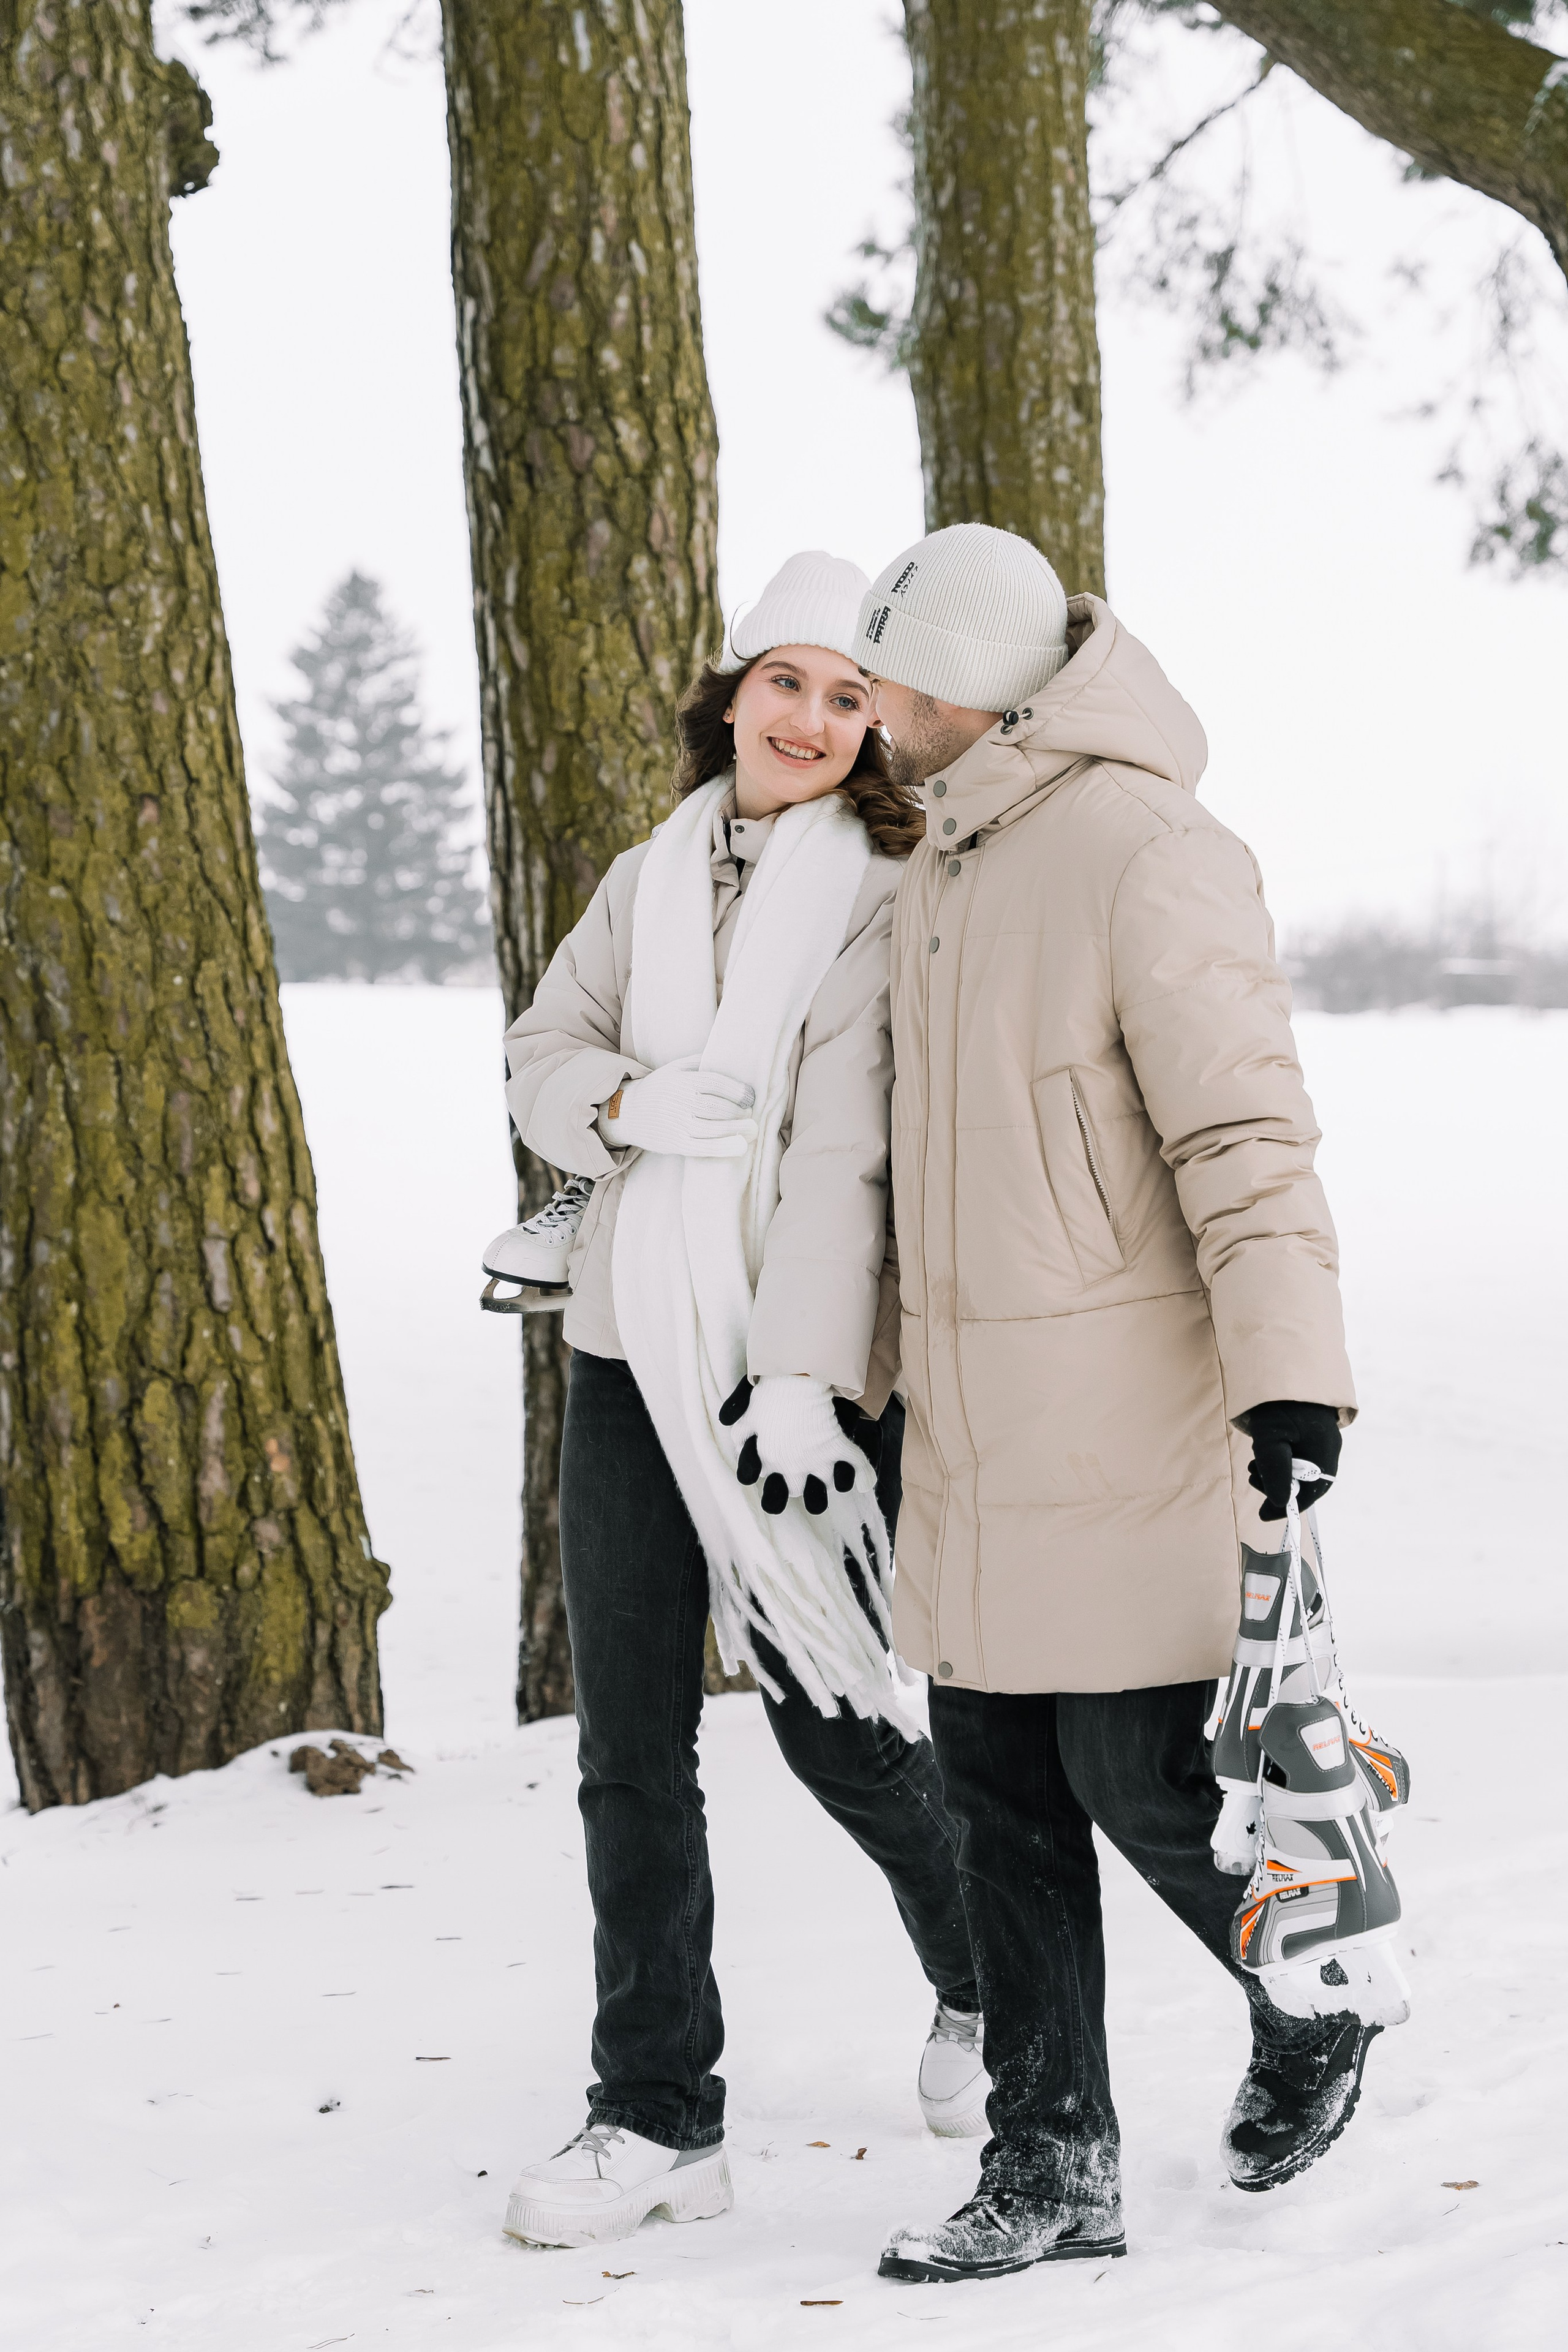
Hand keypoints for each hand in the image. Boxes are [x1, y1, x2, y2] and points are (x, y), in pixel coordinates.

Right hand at [599, 1059, 755, 1158]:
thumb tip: (725, 1054)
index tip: (750, 1095)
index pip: (715, 1083)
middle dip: (740, 1111)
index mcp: (681, 1081)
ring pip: (714, 1128)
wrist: (627, 1113)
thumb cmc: (657, 1089)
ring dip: (738, 1129)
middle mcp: (679, 1103)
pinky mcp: (676, 1144)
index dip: (737, 1090)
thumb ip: (697, 1061)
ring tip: (752, 1129)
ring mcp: (677, 1125)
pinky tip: (740, 1146)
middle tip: (750, 1113)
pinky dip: (724, 1148)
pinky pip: (703, 1148)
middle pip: (717, 1107)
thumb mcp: (673, 1068)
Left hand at [718, 1374, 869, 1515]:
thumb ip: (741, 1436)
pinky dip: (863, 1474)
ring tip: (829, 1474)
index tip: (780, 1467)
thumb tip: (738, 1447)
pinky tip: (865, 1482)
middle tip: (803, 1470)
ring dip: (827, 1481)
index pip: (771, 1482)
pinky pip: (854, 1466)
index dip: (776, 1475)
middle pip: (796, 1490)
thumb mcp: (747, 1417)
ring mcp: (816, 1460)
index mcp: (769, 1460)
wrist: (795, 1380)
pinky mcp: (836, 1447)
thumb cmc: (768, 1396)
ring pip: (824, 1485)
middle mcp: (792, 1467)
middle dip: (798, 1482)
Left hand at [1243, 1400, 1341, 1520]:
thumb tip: (1280, 1502)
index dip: (1288, 1506)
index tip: (1264, 1515)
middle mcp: (1327, 1447)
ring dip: (1275, 1473)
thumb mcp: (1270, 1437)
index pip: (1311, 1492)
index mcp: (1324, 1451)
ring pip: (1299, 1469)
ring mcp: (1320, 1439)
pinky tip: (1262, 1455)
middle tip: (1252, 1478)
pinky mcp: (1309, 1432)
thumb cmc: (1277, 1402)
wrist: (1281, 1363)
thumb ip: (1275, 1470)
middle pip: (1306, 1482)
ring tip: (1252, 1466)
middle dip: (1278, 1486)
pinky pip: (1297, 1457)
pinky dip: (1279, 1462)